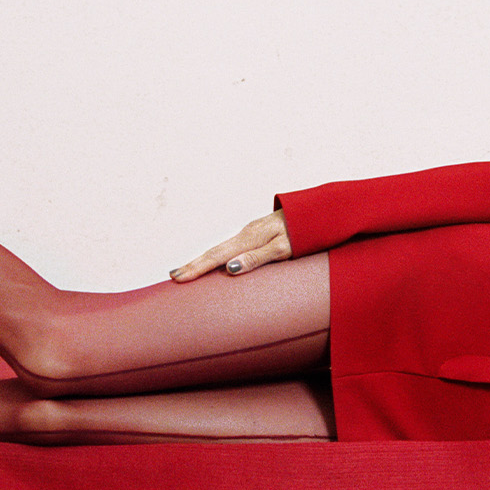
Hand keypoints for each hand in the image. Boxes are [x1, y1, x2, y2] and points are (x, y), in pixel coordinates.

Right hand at [170, 210, 291, 280]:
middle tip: (173, 276)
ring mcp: (249, 233)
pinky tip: (213, 263)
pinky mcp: (255, 235)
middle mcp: (245, 234)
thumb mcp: (282, 250)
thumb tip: (230, 268)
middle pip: (213, 252)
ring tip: (186, 271)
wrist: (315, 212)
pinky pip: (230, 248)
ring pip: (220, 249)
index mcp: (249, 239)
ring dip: (202, 261)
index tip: (179, 278)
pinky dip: (216, 257)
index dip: (197, 268)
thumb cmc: (302, 233)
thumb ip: (257, 259)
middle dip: (192, 265)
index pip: (216, 256)